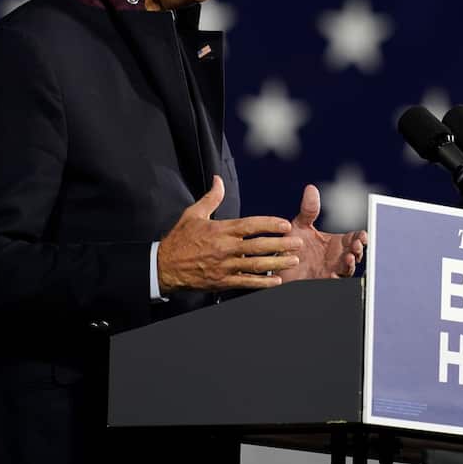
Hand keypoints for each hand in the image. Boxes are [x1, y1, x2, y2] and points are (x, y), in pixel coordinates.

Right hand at [157, 176, 301, 292]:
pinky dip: (261, 283)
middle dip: (281, 244)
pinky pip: (245, 282)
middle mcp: (225, 248)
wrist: (163, 266)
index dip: (269, 224)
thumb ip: (211, 198)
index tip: (285, 224)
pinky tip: (275, 281)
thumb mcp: (193, 214)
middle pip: (258, 246)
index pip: (250, 225)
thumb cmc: (179, 239)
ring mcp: (224, 266)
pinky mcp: (221, 281)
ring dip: (276, 263)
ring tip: (293, 261)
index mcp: (220, 230)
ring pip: (255, 265)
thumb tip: (218, 181)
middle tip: (298, 243)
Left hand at [276, 184, 367, 281]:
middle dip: (359, 251)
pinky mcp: (322, 282)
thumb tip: (311, 188)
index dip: (361, 237)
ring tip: (348, 259)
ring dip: (350, 265)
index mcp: (336, 242)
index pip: (354, 238)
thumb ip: (308, 210)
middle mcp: (337, 257)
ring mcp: (332, 270)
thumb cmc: (293, 244)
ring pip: (347, 269)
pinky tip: (333, 275)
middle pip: (355, 254)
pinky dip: (336, 279)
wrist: (278, 265)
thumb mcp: (300, 225)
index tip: (363, 236)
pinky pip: (334, 282)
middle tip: (357, 247)